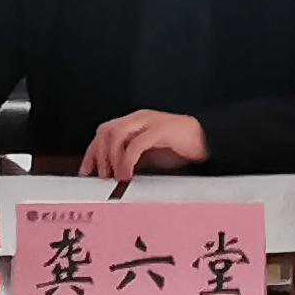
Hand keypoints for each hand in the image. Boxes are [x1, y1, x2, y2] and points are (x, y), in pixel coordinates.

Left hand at [80, 110, 208, 179]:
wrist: (208, 140)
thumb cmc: (180, 148)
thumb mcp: (149, 156)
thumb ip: (130, 161)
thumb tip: (112, 175)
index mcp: (135, 123)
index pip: (104, 132)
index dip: (92, 152)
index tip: (86, 171)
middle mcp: (139, 119)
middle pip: (106, 131)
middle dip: (99, 155)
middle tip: (103, 175)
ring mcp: (149, 121)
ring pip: (116, 134)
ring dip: (112, 158)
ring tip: (116, 176)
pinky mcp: (160, 129)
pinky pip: (136, 144)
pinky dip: (127, 161)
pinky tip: (128, 174)